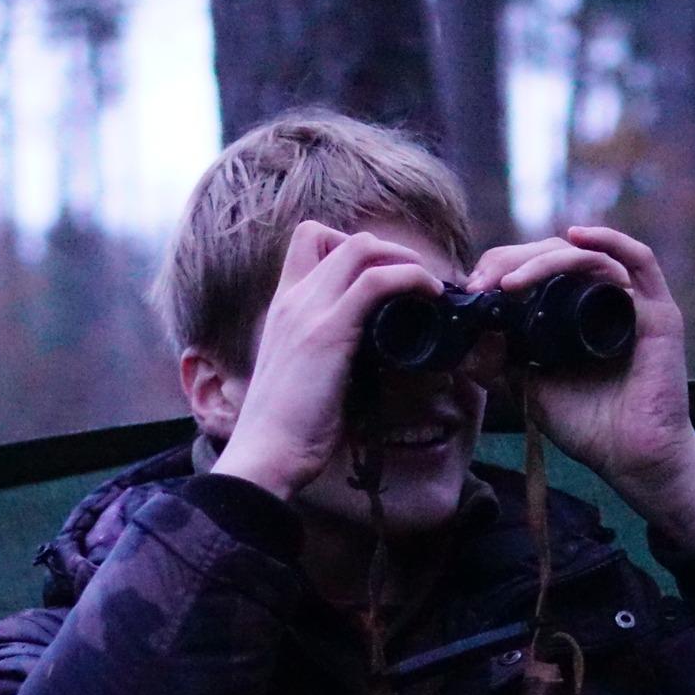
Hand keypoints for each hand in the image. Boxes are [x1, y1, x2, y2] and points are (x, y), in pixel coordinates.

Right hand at [213, 220, 442, 498]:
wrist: (265, 454)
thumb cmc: (287, 429)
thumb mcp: (304, 374)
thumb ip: (328, 352)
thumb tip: (371, 355)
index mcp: (283, 307)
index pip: (308, 242)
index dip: (350, 247)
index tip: (382, 278)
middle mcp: (292, 300)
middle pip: (343, 240)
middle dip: (390, 252)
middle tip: (418, 283)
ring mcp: (308, 312)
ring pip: (362, 249)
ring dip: (405, 260)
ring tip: (429, 287)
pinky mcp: (329, 332)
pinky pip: (376, 281)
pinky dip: (411, 279)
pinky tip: (430, 296)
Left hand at [467, 226, 694, 546]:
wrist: (633, 459)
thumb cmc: (590, 427)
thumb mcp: (530, 388)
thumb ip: (501, 361)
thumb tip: (468, 334)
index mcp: (576, 313)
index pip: (538, 271)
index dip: (503, 270)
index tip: (472, 288)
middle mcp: (604, 301)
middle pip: (558, 256)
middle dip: (514, 262)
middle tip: (483, 283)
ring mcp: (633, 304)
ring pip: (587, 256)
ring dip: (544, 259)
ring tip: (510, 280)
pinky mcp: (658, 313)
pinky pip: (640, 261)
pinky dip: (609, 240)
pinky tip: (576, 237)